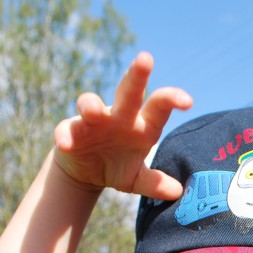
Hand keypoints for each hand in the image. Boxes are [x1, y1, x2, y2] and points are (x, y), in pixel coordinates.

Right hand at [52, 51, 192, 199]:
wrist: (87, 170)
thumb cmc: (118, 166)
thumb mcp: (136, 179)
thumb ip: (154, 183)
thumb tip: (177, 192)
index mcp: (142, 125)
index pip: (159, 108)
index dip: (171, 100)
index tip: (188, 101)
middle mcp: (119, 117)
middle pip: (129, 92)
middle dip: (137, 75)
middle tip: (146, 59)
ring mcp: (93, 120)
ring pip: (90, 104)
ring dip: (90, 105)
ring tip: (92, 111)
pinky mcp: (70, 130)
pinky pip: (65, 129)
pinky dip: (64, 135)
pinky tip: (65, 144)